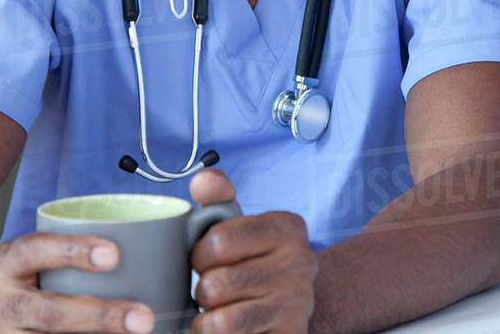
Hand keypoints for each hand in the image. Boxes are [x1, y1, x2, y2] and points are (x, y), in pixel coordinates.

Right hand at [0, 232, 155, 332]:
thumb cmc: (30, 277)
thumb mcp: (36, 255)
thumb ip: (76, 251)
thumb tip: (154, 242)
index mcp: (6, 263)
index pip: (34, 251)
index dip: (73, 251)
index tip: (115, 255)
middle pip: (49, 313)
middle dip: (100, 316)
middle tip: (144, 318)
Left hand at [189, 169, 317, 332]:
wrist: (295, 303)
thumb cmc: (257, 261)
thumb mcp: (242, 225)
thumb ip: (219, 199)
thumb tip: (203, 180)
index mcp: (287, 227)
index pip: (218, 240)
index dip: (199, 254)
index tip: (206, 260)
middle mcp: (300, 263)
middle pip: (215, 284)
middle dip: (204, 291)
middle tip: (215, 290)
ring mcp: (299, 304)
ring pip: (222, 322)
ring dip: (207, 321)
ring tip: (218, 312)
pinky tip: (227, 331)